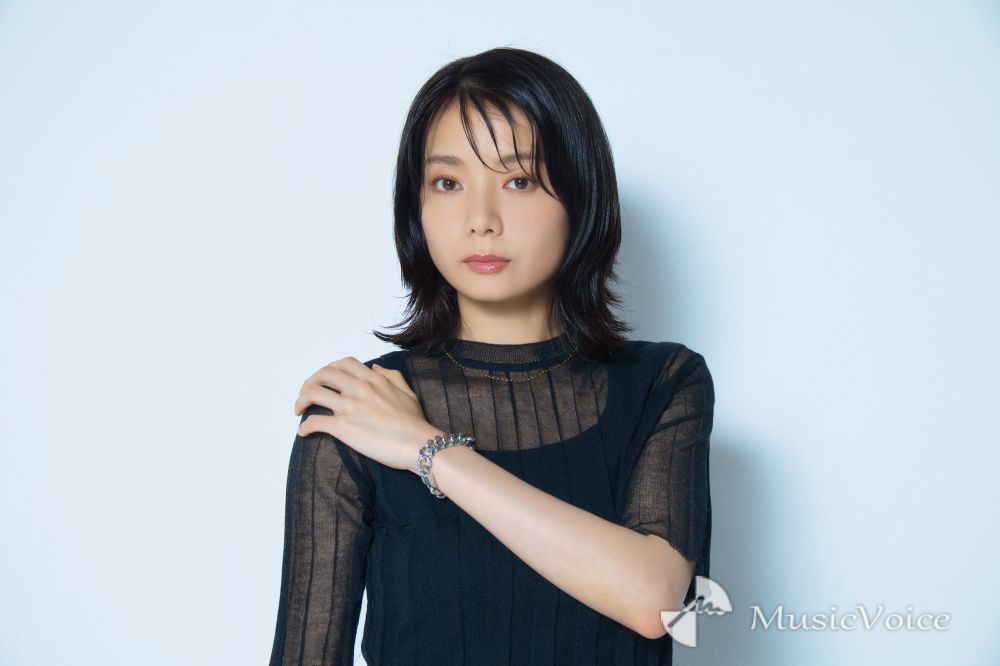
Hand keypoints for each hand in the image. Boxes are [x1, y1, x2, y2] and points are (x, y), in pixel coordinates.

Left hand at [294, 357, 440, 471]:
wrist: (418, 444)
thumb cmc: (415, 422)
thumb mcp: (407, 391)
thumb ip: (391, 376)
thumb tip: (374, 367)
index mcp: (373, 379)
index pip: (342, 364)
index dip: (328, 369)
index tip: (324, 379)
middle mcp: (358, 389)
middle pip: (322, 375)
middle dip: (310, 382)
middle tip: (306, 394)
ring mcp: (349, 407)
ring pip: (313, 394)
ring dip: (301, 401)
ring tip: (299, 410)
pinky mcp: (343, 427)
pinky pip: (315, 422)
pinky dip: (305, 427)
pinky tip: (304, 432)